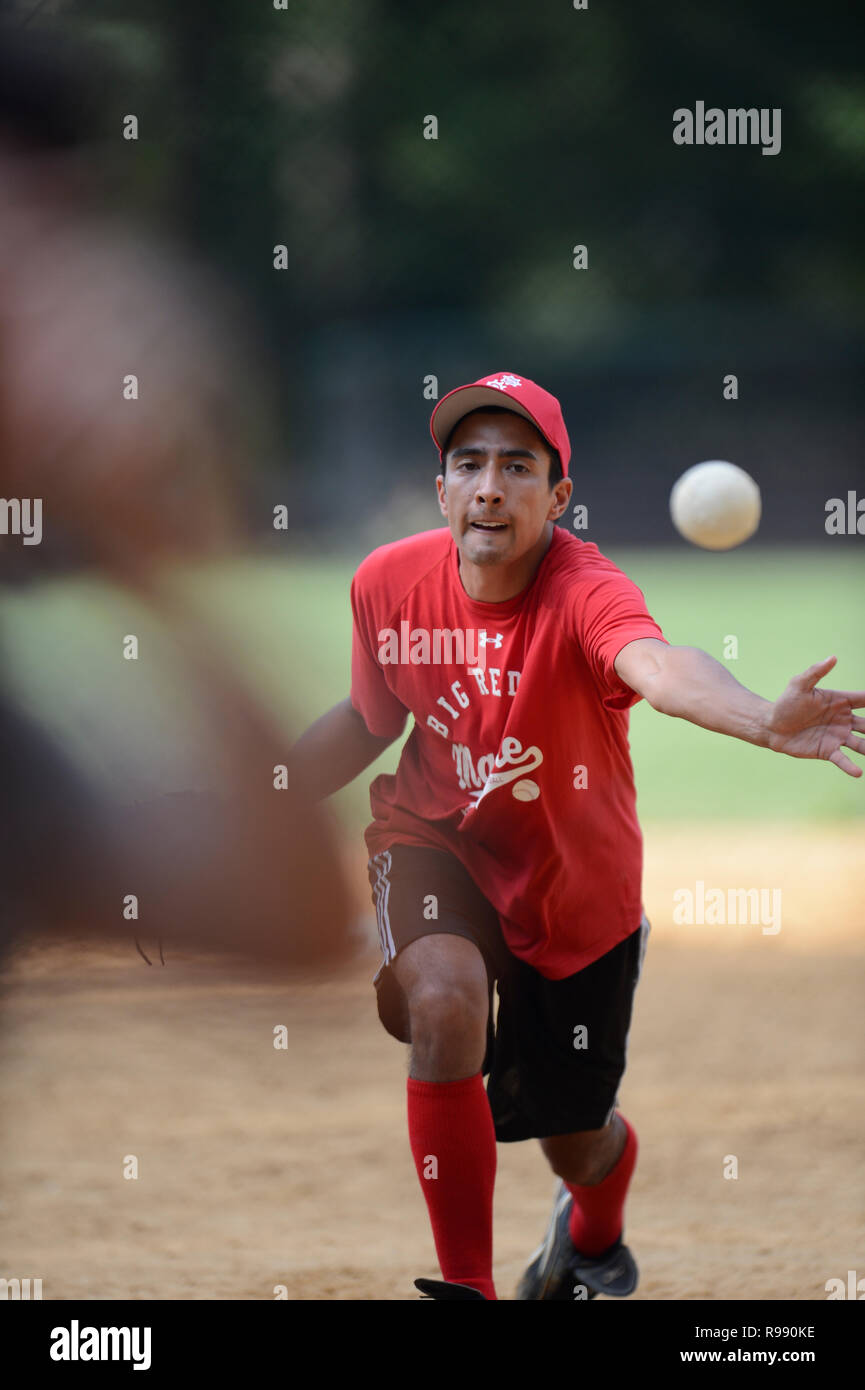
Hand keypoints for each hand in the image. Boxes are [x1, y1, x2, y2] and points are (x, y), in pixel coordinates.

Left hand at [766, 656, 864, 776]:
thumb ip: (816, 672)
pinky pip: (843, 759)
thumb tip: (833, 657)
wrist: (771, 726)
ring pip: (862, 744)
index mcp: (841, 702)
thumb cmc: (786, 703)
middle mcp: (844, 720)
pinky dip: (851, 766)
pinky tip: (858, 772)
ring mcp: (838, 737)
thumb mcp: (799, 685)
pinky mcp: (828, 751)